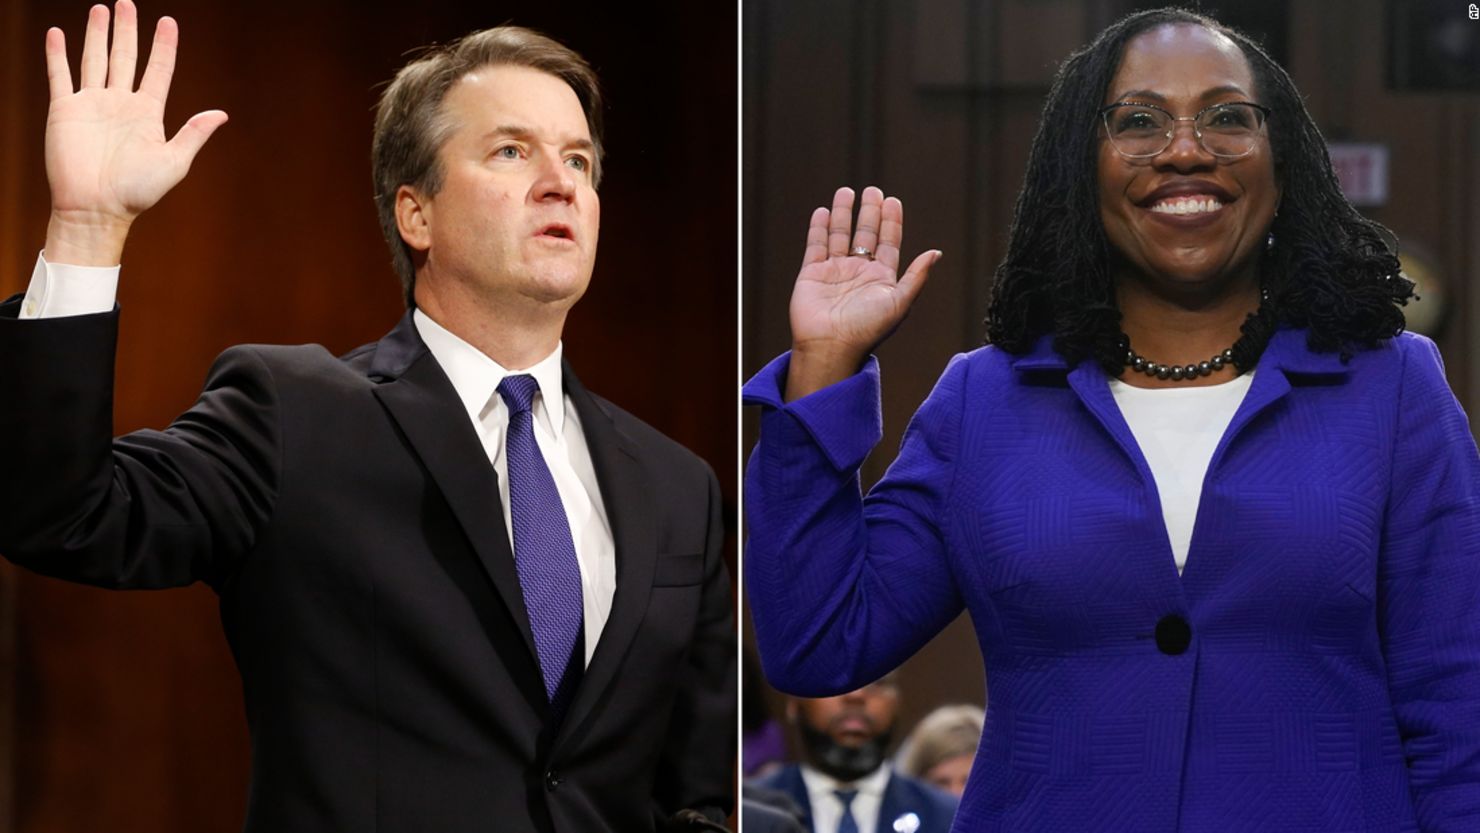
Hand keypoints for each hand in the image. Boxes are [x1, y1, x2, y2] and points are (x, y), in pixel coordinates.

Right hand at [43, 1, 227, 265]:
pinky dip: (58, 54)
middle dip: (127, 30)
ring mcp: (92, 104)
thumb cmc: (137, 192)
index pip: (158, 70)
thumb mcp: (173, 162)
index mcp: (148, 114)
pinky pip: (60, 76)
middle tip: (127, 2)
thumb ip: (194, 134)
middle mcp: (120, 103)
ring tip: (101, 9)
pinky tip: (59, 34)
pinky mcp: (64, 110)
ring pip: (95, 59)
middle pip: (125, 57)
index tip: (168, 21)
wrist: (96, 208)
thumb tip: (222, 113)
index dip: (163, 46)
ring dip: (97, 34)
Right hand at [785, 186, 939, 400]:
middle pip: (865, 234)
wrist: (830, 346)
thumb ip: (916, 276)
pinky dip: (818, 228)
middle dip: (869, 212)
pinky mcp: (812, 274)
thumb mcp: (899, 302)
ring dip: (843, 214)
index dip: (891, 221)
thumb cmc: (868, 329)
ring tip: (846, 192)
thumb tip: (936, 252)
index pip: (888, 242)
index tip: (892, 201)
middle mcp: (858, 272)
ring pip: (839, 235)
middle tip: (873, 190)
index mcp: (881, 278)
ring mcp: (834, 271)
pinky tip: (823, 211)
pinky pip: (816, 246)